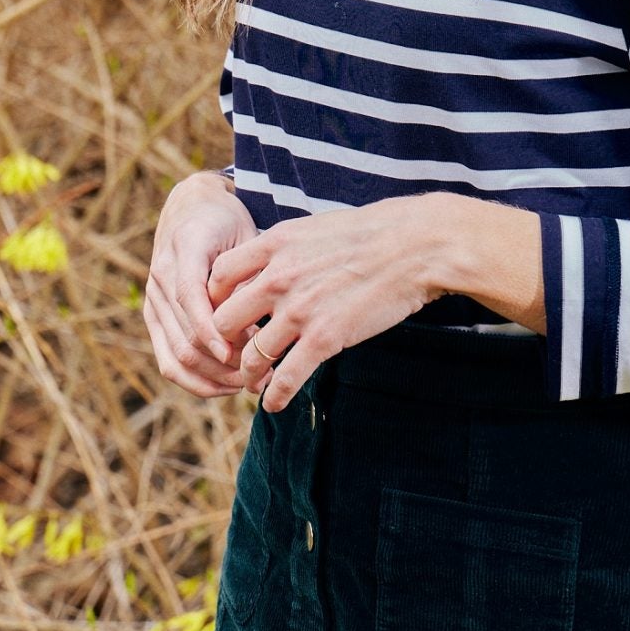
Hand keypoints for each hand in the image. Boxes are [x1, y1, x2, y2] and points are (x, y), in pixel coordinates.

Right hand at [145, 173, 259, 398]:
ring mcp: (153, 299)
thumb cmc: (227, 221)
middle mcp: (160, 276)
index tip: (244, 354)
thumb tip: (256, 326)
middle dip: (224, 364)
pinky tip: (226, 386)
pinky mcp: (154, 317)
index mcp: (184, 247)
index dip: (214, 331)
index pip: (190, 296)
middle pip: (185, 336)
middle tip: (264, 373)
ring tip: (250, 383)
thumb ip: (246, 276)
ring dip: (213, 378)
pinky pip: (168, 360)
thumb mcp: (245, 236)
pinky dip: (196, 380)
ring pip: (176, 356)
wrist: (192, 206)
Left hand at [207, 196, 445, 412]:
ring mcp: (299, 310)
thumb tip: (269, 259)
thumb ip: (284, 246)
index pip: (218, 276)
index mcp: (274, 244)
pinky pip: (284, 378)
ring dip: (248, 374)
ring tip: (251, 382)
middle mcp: (278, 277)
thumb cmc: (370, 231)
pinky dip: (274, 396)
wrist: (413, 246)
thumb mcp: (314, 226)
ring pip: (251, 355)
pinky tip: (273, 404)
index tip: (226, 312)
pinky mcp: (323, 339)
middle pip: (225, 320)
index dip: (216, 299)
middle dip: (227, 341)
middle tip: (234, 352)